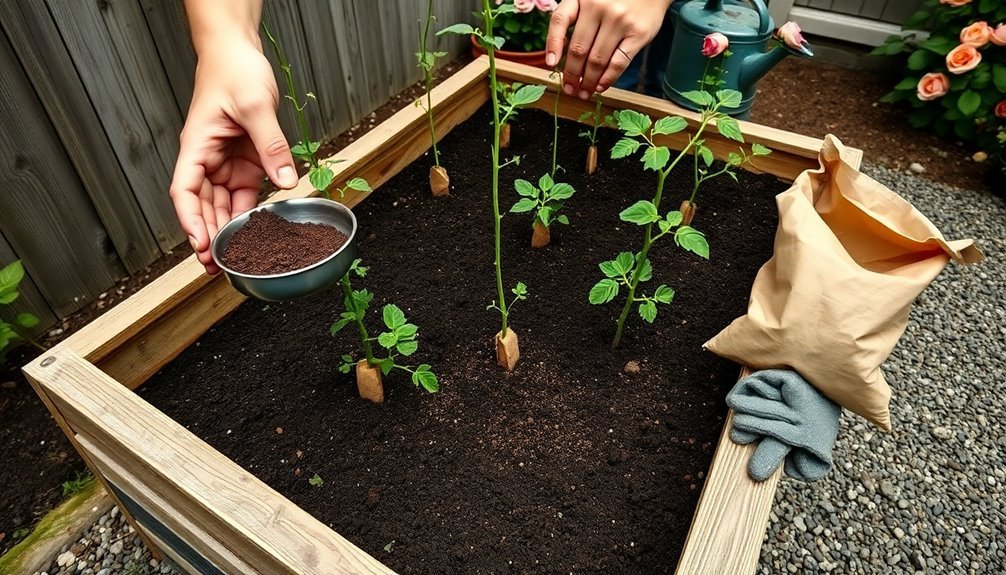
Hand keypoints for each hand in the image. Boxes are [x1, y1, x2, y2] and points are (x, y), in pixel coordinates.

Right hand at [169, 39, 296, 273]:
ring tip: (234, 261)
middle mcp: (207, 159)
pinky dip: (248, 215)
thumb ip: (272, 145)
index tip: (199, 243)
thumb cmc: (234, 70)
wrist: (239, 52)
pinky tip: (256, 235)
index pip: (184, 190)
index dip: (189, 220)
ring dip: (227, 232)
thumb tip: (287, 181)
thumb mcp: (256, 105)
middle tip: (216, 268)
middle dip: (208, 237)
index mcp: (197, 146)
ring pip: (222, 205)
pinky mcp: (244, 162)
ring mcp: (225, 163)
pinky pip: (245, 194)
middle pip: (202, 206)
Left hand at [546, 0, 672, 98]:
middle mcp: (598, 7)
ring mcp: (619, 21)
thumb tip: (560, 56)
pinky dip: (608, 79)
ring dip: (588, 82)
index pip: (559, 21)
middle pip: (579, 49)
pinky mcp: (638, 34)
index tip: (551, 64)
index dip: (553, 44)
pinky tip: (601, 87)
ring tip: (585, 92)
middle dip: (572, 74)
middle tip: (570, 88)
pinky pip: (618, 63)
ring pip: (597, 60)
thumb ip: (577, 19)